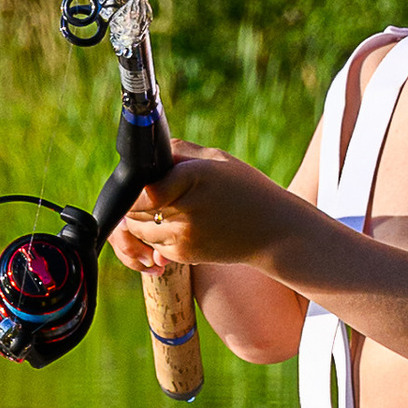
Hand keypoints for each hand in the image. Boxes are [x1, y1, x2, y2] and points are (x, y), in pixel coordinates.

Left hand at [108, 144, 298, 274]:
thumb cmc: (245, 188)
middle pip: (134, 211)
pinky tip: (176, 225)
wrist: (274, 230)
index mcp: (192, 178)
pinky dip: (155, 237)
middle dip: (134, 203)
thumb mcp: (215, 159)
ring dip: (141, 221)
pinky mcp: (184, 255)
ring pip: (138, 231)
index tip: (140, 183)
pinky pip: (153, 246)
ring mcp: (184, 237)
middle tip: (148, 195)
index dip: (135, 189)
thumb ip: (179, 152)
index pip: (143, 191)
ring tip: (163, 209)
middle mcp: (186, 210)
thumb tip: (148, 154)